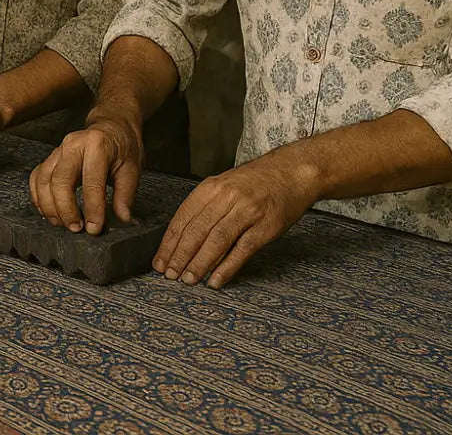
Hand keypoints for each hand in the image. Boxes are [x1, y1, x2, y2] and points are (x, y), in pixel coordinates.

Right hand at [28, 112, 142, 233]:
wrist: (112, 126)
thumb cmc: (122, 148)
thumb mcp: (131, 169)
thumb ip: (125, 195)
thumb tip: (122, 219)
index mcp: (97, 145)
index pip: (91, 182)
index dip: (92, 208)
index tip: (94, 228)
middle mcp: (73, 144)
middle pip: (60, 181)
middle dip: (66, 210)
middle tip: (76, 228)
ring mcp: (58, 149)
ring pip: (43, 180)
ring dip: (49, 206)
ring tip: (61, 224)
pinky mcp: (50, 157)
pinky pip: (36, 177)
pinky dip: (38, 197)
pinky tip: (47, 211)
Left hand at [154, 155, 317, 288]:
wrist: (292, 172)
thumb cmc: (256, 182)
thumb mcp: (224, 185)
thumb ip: (204, 207)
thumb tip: (181, 238)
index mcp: (211, 188)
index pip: (182, 218)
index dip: (168, 243)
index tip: (159, 261)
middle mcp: (227, 198)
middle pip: (196, 231)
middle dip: (180, 256)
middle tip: (170, 275)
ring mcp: (247, 212)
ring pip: (216, 241)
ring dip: (199, 263)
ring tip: (188, 280)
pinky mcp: (266, 227)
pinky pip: (242, 250)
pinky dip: (226, 267)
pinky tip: (215, 280)